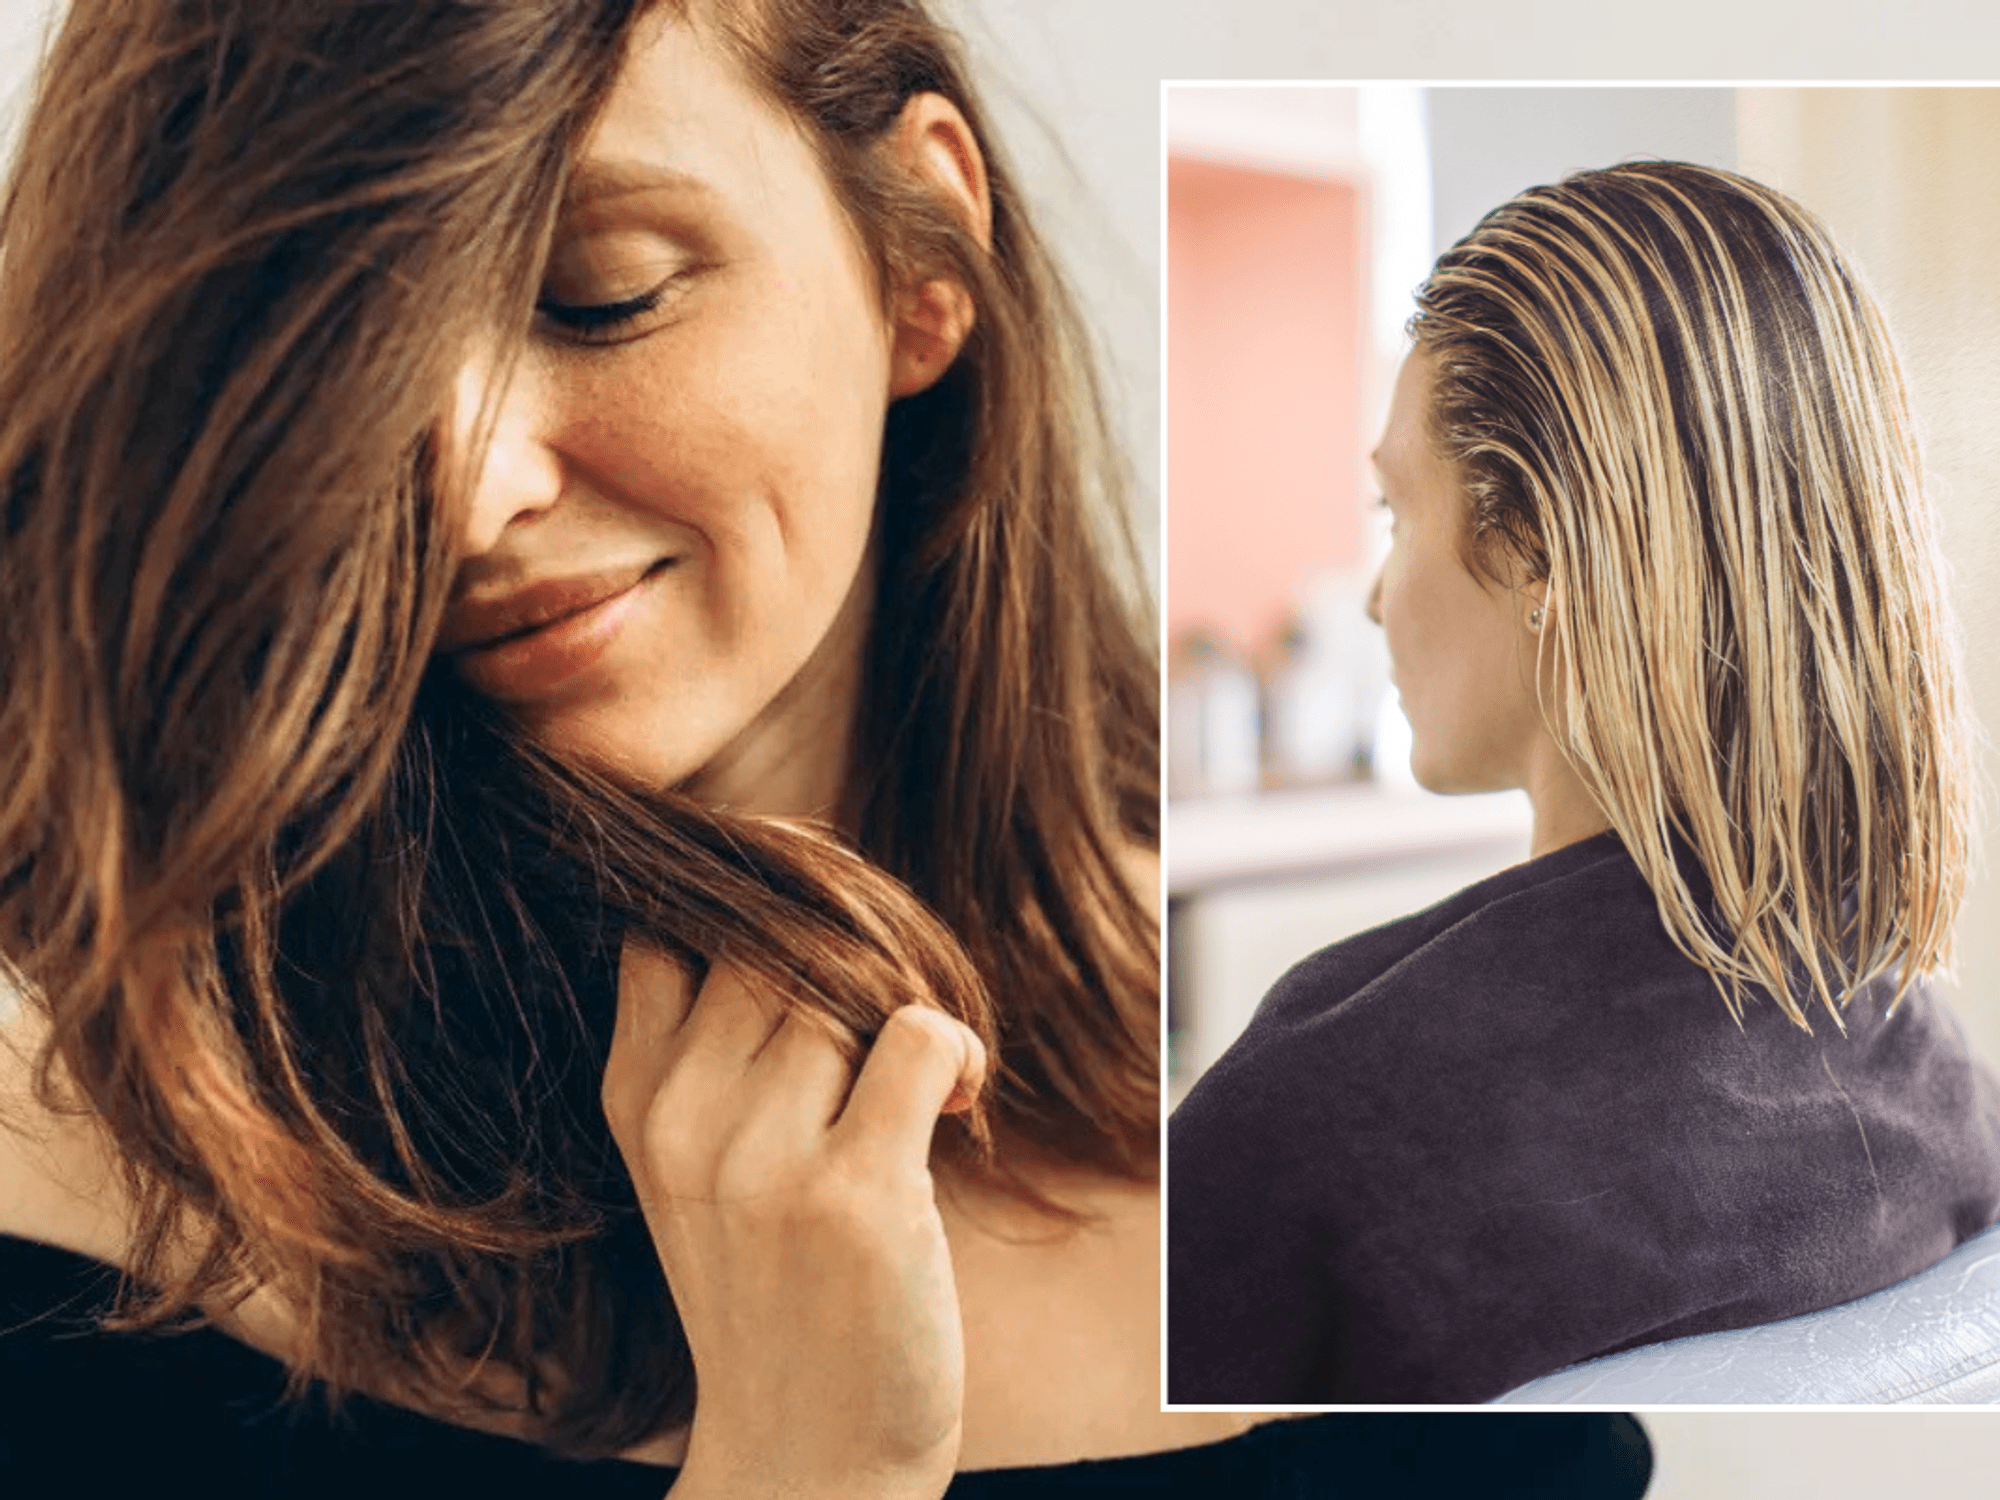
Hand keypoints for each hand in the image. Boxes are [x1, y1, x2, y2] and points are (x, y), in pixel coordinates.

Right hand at [602, 942, 985, 1499]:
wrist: (803, 1459)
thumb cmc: (773, 1292)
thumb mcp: (697, 1165)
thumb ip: (716, 1046)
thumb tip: (804, 900)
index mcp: (637, 1100)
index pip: (672, 926)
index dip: (753, 897)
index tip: (815, 921)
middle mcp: (684, 1120)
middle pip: (775, 944)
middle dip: (850, 961)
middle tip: (893, 1020)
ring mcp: (763, 1159)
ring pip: (850, 984)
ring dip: (910, 1009)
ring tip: (928, 1080)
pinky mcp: (855, 1195)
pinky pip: (919, 1036)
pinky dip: (958, 1048)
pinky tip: (960, 1102)